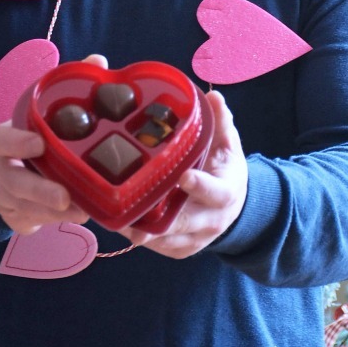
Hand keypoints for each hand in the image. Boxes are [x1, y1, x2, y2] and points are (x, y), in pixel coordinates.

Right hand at [0, 54, 107, 234]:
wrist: (8, 170)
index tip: (39, 143)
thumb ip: (67, 87)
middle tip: (66, 197)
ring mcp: (3, 196)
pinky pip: (31, 223)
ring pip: (25, 208)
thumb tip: (97, 61)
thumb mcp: (44, 111)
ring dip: (54, 212)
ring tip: (85, 211)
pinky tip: (77, 217)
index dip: (15, 142)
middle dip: (39, 191)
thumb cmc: (34, 135)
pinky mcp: (14, 218)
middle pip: (12, 182)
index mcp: (3, 138)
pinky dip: (52, 222)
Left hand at [120, 90, 247, 258]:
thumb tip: (212, 96)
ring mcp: (194, 239)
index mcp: (225, 193)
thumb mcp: (229, 144)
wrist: (234, 207)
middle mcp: (210, 220)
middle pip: (181, 221)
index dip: (198, 186)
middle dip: (154, 213)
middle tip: (127, 200)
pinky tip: (118, 218)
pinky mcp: (179, 250)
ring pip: (163, 238)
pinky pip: (156, 246)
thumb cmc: (225, 168)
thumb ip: (221, 121)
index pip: (213, 192)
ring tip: (113, 209)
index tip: (182, 176)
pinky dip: (137, 234)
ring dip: (138, 225)